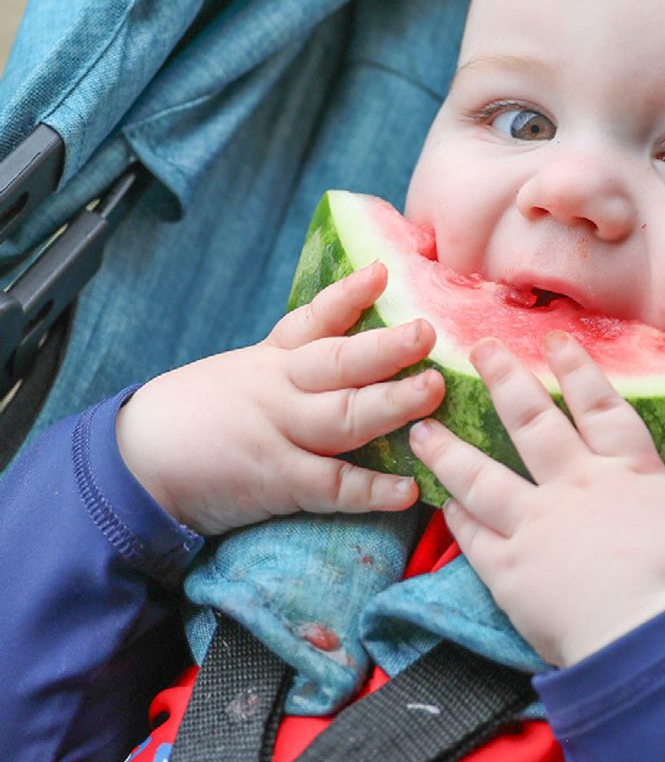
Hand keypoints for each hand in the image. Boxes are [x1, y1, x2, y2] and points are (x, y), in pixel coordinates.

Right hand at [115, 262, 444, 534]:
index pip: (314, 321)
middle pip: (337, 362)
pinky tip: (408, 488)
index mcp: (271, 360)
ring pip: (343, 416)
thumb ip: (289, 364)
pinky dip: (370, 490)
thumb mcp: (239, 374)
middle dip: (385, 347)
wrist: (135, 462)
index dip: (350, 296)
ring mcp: (278, 434)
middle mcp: (278, 389)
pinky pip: (330, 486)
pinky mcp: (276, 481)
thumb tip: (349, 352)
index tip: (385, 272)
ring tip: (433, 391)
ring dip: (391, 404)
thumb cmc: (195, 419)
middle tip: (426, 332)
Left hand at [408, 332, 664, 665]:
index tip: (555, 339)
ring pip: (481, 475)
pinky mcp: (509, 569)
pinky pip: (474, 536)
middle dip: (503, 381)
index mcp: (631, 475)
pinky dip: (454, 517)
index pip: (602, 408)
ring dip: (449, 449)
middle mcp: (576, 487)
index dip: (578, 370)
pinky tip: (438, 502)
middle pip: (531, 422)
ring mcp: (536, 524)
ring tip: (422, 427)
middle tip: (478, 349)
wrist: (648, 634)